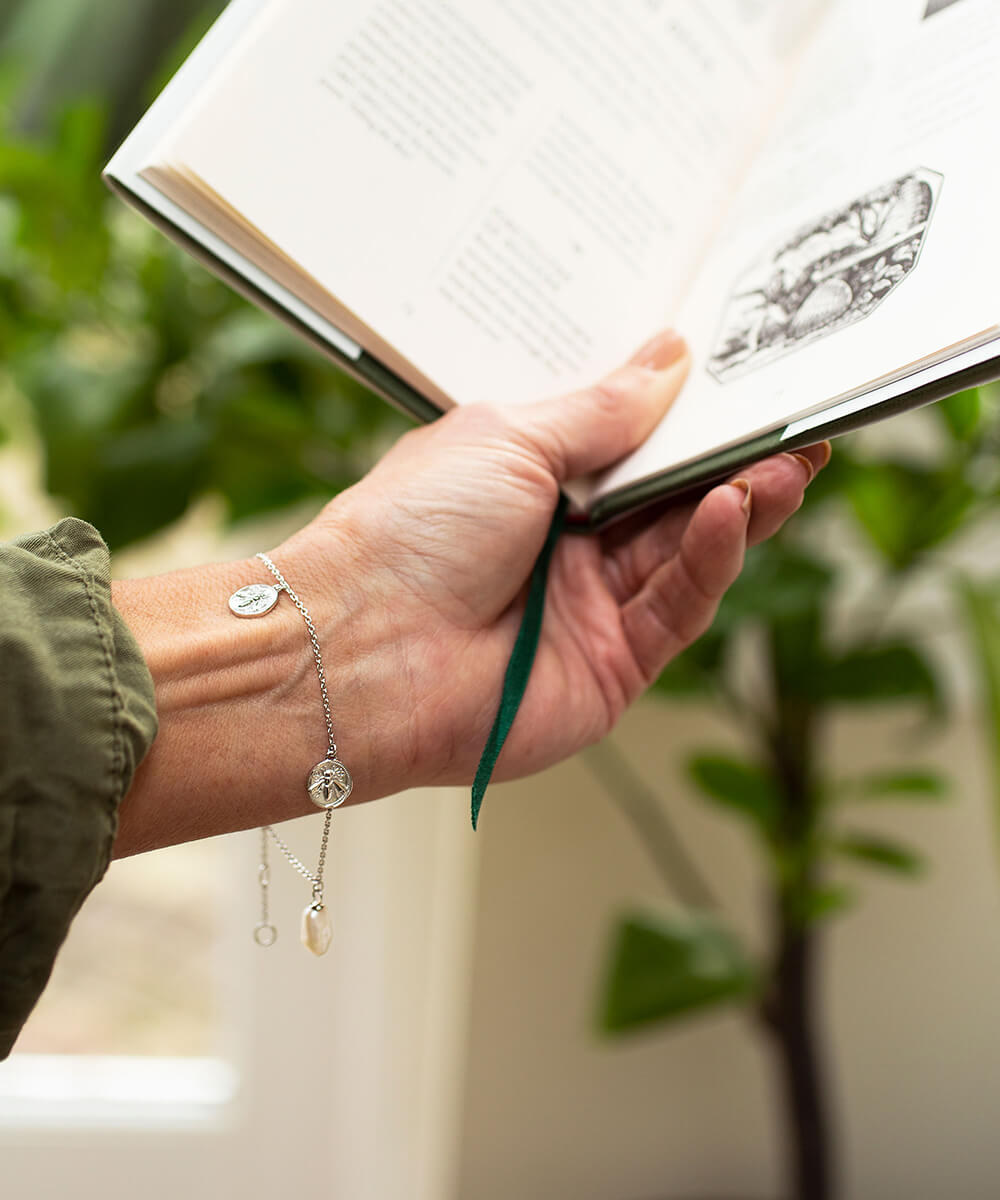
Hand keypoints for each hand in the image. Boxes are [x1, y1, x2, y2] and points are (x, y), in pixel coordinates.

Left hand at [281, 330, 826, 787]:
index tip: (747, 382)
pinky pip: (677, 606)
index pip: (632, 446)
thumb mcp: (509, 439)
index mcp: (533, 484)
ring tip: (789, 461)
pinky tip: (731, 508)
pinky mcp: (613, 667)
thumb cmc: (409, 531)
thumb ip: (602, 411)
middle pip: (671, 501)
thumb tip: (669, 356)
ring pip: (688, 552)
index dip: (689, 418)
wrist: (359, 648)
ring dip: (741, 505)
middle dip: (735, 462)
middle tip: (795, 425)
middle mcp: (566, 546)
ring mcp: (591, 609)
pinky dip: (710, 557)